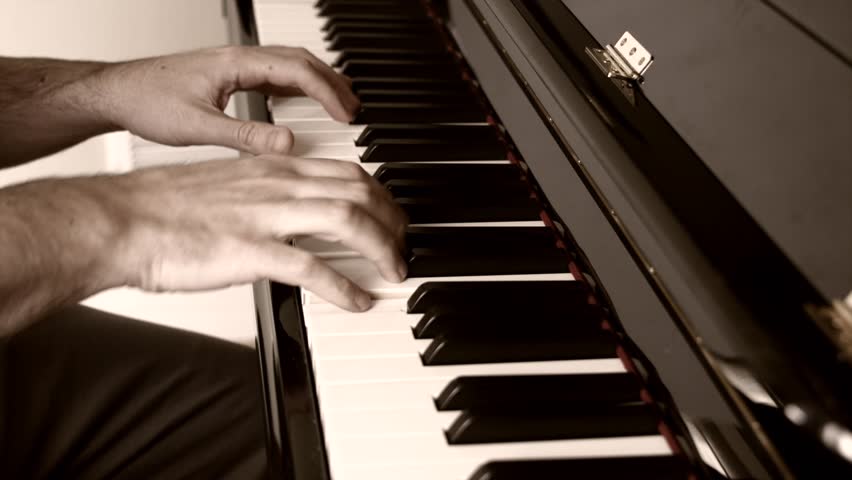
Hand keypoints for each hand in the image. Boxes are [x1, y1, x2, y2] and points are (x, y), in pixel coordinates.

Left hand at [94, 46, 358, 154]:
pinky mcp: (230, 77)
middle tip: (355, 110)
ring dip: (319, 83)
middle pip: (300, 62)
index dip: (327, 92)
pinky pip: (275, 77)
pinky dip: (299, 89)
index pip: (296, 69)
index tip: (347, 114)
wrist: (116, 93)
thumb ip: (244, 137)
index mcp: (235, 64)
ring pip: (290, 66)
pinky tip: (306, 106)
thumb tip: (286, 145)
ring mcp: (235, 66)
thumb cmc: (147, 102)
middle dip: (332, 84)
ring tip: (341, 106)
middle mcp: (239, 59)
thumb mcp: (197, 127)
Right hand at [102, 155, 406, 310]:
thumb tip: (295, 213)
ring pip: (347, 220)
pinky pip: (312, 268)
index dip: (380, 195)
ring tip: (393, 272)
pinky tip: (357, 301)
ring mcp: (265, 216)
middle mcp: (276, 185)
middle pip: (359, 192)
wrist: (121, 220)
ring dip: (380, 248)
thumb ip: (266, 194)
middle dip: (394, 221)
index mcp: (272, 168)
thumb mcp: (228, 186)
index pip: (347, 171)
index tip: (392, 216)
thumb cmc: (164, 208)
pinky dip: (343, 286)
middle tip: (404, 247)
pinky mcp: (250, 250)